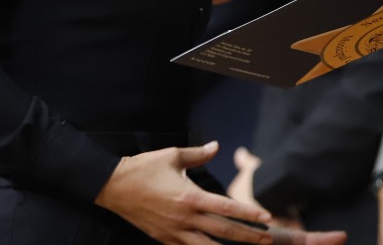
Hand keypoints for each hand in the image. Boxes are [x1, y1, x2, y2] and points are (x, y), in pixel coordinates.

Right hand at [95, 140, 274, 244]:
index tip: (266, 218)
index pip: (226, 208)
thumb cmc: (144, 168)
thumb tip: (217, 146)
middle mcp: (185, 218)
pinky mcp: (163, 239)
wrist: (114, 186)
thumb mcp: (172, 156)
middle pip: (223, 231)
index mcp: (190, 197)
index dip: (248, 214)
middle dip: (248, 237)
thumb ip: (198, 154)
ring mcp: (174, 232)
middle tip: (268, 240)